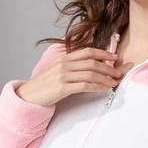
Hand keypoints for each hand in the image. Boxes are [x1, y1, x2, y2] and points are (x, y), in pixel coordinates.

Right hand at [16, 47, 132, 106]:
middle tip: (118, 73)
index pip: (87, 51)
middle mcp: (64, 65)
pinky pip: (84, 85)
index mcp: (64, 59)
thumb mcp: (56, 71)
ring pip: (90, 74)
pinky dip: (96, 86)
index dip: (103, 53)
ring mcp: (63, 76)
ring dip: (105, 78)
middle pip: (92, 63)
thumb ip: (71, 67)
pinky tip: (103, 89)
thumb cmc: (44, 85)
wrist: (28, 96)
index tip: (114, 57)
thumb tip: (89, 68)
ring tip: (114, 83)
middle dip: (108, 67)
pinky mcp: (62, 88)